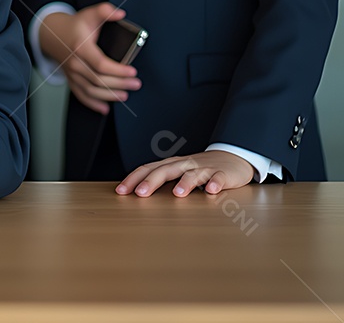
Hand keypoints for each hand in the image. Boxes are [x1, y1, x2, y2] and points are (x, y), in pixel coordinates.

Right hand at [39, 3, 140, 113]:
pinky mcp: (71, 79)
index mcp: (81, 47)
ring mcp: (71, 73)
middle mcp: (74, 62)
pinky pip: (81, 95)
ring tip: (125, 95)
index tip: (133, 71)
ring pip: (90, 90)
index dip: (118, 70)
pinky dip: (93, 103)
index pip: (100, 64)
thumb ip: (105, 11)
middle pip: (97, 79)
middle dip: (119, 84)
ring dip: (109, 96)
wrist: (53, 34)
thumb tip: (120, 14)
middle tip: (135, 84)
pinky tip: (105, 108)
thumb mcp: (89, 14)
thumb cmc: (75, 25)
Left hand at [116, 150, 254, 197]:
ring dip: (185, 183)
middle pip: (165, 170)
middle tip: (139, 194)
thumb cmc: (200, 168)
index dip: (133, 179)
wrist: (231, 158)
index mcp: (172, 164)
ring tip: (178, 194)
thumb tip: (138, 191)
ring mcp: (204, 168)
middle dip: (151, 181)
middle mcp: (185, 164)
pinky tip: (211, 191)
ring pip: (192, 174)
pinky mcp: (222, 174)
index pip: (148, 169)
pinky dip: (215, 184)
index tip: (121, 191)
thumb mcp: (178, 172)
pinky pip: (218, 178)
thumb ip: (162, 179)